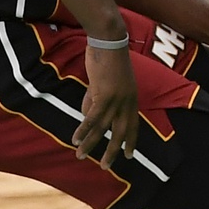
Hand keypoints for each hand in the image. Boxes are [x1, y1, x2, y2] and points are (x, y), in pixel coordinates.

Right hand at [73, 40, 142, 169]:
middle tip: (106, 167)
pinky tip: (75, 140)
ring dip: (91, 144)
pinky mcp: (104, 95)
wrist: (109, 41)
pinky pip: (92, 118)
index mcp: (131, 98)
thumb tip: (86, 115)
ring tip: (81, 156)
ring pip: (103, 128)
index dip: (131, 141)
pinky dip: (83, 130)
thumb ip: (95, 99)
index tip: (129, 155)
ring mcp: (117, 99)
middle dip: (113, 151)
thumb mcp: (103, 83)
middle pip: (121, 132)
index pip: (133, 125)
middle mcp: (127, 102)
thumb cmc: (106, 58)